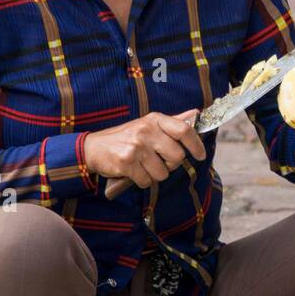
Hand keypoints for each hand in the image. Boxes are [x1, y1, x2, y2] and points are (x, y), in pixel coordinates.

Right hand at [84, 110, 205, 187]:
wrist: (93, 148)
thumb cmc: (125, 138)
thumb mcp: (148, 125)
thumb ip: (172, 122)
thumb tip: (196, 114)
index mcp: (154, 120)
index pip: (184, 130)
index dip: (196, 145)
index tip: (200, 155)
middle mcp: (146, 131)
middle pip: (177, 156)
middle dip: (171, 165)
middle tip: (158, 162)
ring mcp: (136, 146)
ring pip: (163, 172)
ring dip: (155, 175)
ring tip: (142, 166)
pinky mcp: (127, 162)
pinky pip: (147, 181)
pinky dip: (142, 181)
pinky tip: (133, 172)